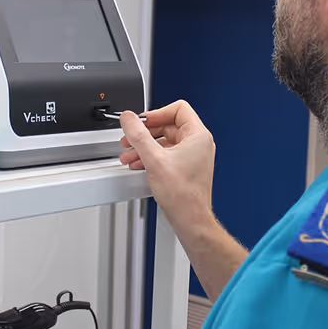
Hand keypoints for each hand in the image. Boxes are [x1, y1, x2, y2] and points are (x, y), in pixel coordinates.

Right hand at [119, 101, 215, 229]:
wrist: (190, 219)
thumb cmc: (182, 194)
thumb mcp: (153, 159)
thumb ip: (138, 135)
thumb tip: (129, 118)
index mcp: (198, 135)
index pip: (178, 109)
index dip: (157, 113)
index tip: (141, 121)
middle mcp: (198, 143)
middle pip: (168, 125)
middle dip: (145, 132)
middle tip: (130, 138)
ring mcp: (194, 156)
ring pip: (165, 141)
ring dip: (145, 146)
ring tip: (129, 154)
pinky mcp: (186, 167)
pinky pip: (167, 154)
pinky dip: (151, 156)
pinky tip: (138, 164)